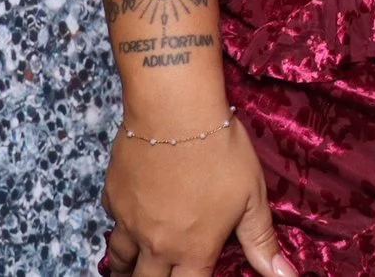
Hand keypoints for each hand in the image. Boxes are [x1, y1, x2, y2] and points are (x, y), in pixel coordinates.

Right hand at [100, 120, 293, 276]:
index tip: (194, 276)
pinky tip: (128, 217)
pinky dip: (120, 225)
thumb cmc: (220, 152)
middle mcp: (157, 244)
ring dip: (127, 268)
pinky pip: (113, 221)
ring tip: (131, 269)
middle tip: (159, 276)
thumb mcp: (252, 196)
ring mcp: (130, 222)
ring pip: (121, 259)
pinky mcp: (113, 197)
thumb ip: (262, 241)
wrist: (175, 113)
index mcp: (193, 249)